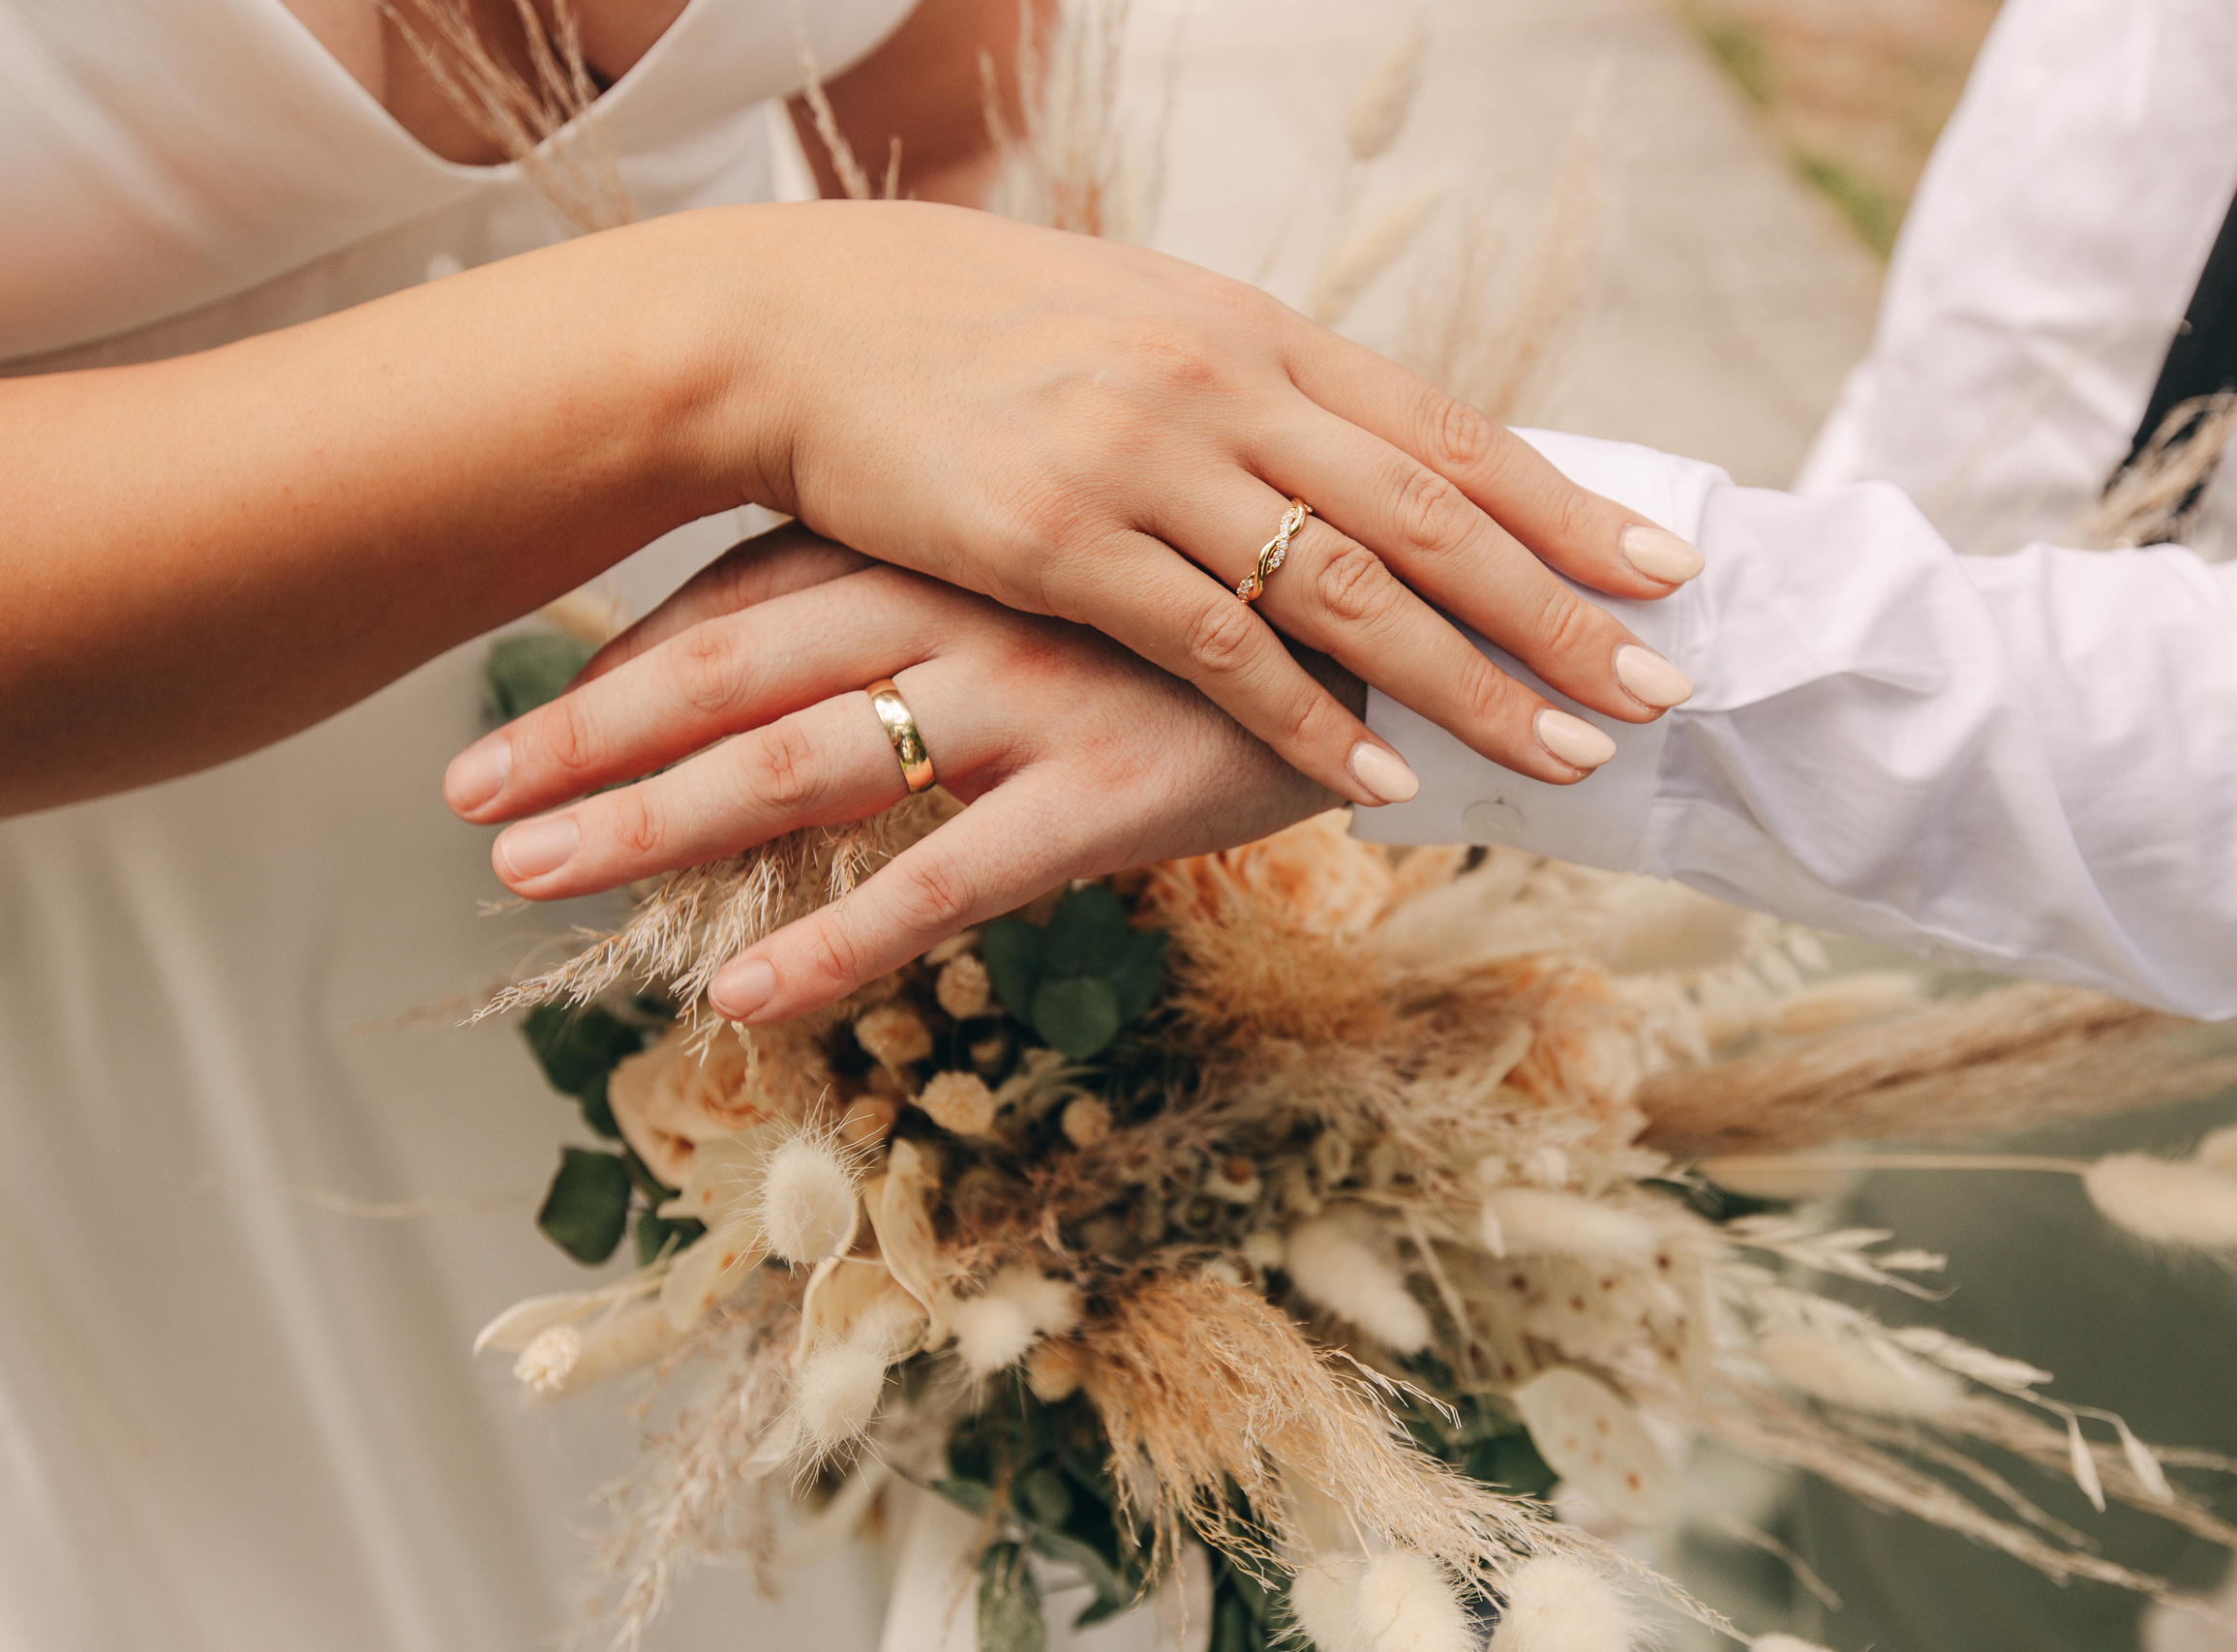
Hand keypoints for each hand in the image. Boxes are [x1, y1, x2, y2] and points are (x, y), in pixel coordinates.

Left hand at [445, 526, 1339, 1020]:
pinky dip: (840, 939)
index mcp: (952, 546)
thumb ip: (950, 596)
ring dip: (659, 824)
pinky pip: (947, 876)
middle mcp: (967, 606)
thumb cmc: (1221, 604)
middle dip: (587, 744)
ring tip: (536, 884)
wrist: (1414, 615)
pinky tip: (742, 996)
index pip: (741, 600)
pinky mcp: (1110, 789)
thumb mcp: (1074, 572)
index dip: (619, 670)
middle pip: (733, 673)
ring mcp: (1033, 696)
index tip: (516, 732)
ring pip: (806, 764)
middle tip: (465, 808)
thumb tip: (836, 657)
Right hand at [702, 201, 1698, 805]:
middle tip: (1665, 683)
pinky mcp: (1060, 543)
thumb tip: (1355, 451)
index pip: (1446, 429)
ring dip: (1471, 681)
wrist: (800, 327)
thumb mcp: (1139, 324)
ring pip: (1349, 589)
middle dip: (1560, 612)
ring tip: (1571, 751)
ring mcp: (1146, 462)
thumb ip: (1254, 388)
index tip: (1664, 565)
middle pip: (1432, 516)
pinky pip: (1215, 647)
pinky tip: (1378, 777)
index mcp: (1255, 331)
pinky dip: (1307, 717)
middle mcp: (1224, 386)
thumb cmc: (974, 334)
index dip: (1563, 504)